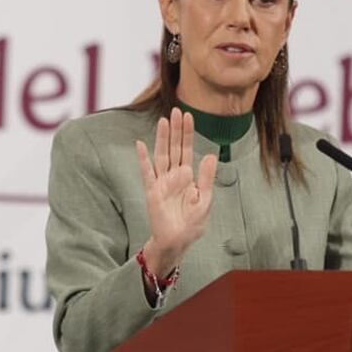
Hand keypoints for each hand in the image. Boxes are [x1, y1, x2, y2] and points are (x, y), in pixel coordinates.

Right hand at [135, 108, 217, 276]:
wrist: (178, 241)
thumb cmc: (192, 223)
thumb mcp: (205, 199)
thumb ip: (207, 177)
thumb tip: (210, 154)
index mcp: (188, 176)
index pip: (187, 149)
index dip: (187, 133)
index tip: (188, 115)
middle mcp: (174, 176)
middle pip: (174, 148)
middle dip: (175, 130)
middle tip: (175, 110)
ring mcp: (162, 182)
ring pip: (161, 155)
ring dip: (162, 139)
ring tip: (163, 121)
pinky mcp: (152, 192)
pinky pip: (147, 173)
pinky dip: (143, 159)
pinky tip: (140, 145)